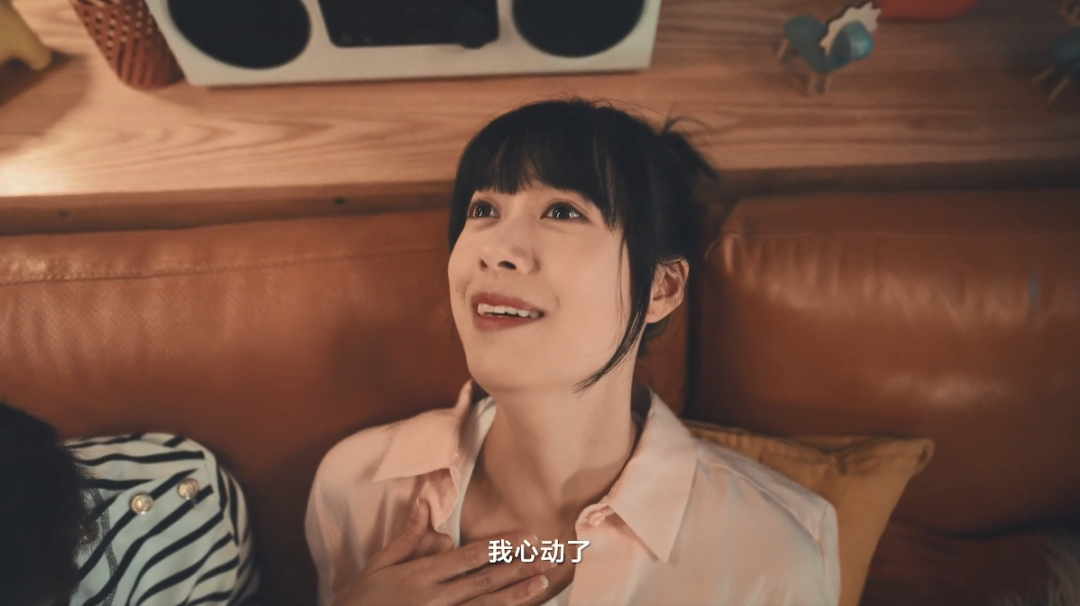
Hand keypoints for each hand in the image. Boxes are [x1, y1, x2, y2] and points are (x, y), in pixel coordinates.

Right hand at [333, 501, 554, 605]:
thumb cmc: (361, 600)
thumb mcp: (380, 564)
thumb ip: (409, 536)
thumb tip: (426, 502)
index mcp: (420, 576)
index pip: (471, 557)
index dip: (502, 546)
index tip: (528, 537)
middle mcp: (434, 600)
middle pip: (485, 581)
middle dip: (518, 568)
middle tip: (547, 557)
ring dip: (516, 595)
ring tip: (540, 582)